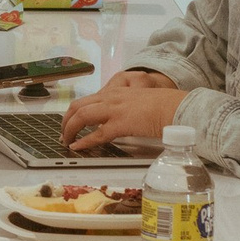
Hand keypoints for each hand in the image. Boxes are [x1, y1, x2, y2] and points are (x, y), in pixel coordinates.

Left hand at [59, 75, 189, 152]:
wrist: (176, 106)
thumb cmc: (163, 106)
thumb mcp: (137, 103)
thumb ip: (124, 110)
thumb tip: (117, 123)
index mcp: (115, 92)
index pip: (86, 100)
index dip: (73, 113)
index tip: (69, 123)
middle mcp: (111, 98)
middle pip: (77, 106)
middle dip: (65, 120)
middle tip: (63, 134)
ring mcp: (115, 109)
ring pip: (81, 116)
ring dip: (69, 129)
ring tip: (66, 141)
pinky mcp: (121, 123)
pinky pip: (97, 134)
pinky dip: (84, 141)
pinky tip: (78, 147)